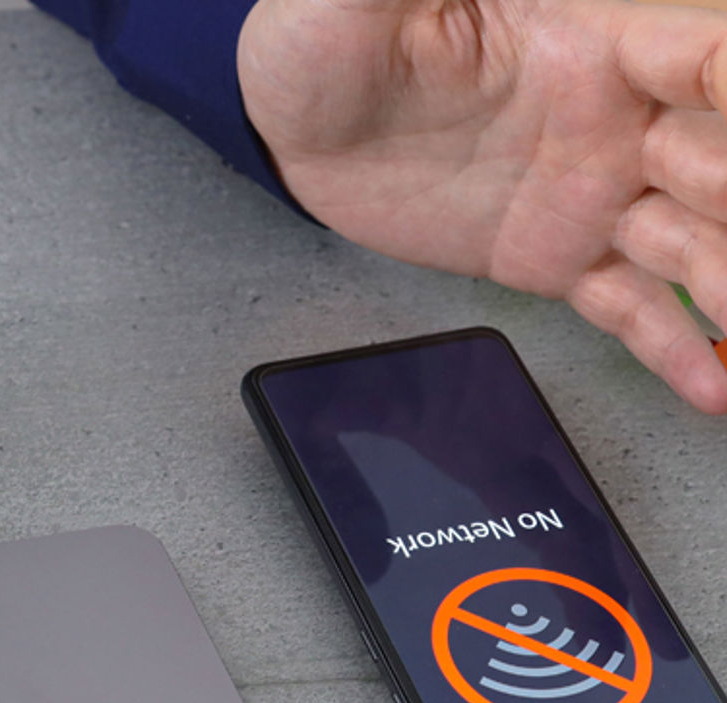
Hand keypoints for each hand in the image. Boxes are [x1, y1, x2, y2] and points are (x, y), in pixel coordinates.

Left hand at [240, 0, 726, 411]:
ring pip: (693, 242)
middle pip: (719, 162)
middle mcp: (611, 118)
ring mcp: (590, 194)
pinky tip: (712, 387)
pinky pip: (629, 307)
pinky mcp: (554, 258)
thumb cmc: (326, 41)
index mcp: (587, 38)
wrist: (294, 127)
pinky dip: (674, 348)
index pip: (700, 58)